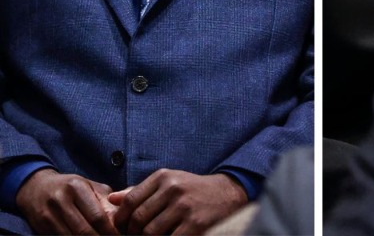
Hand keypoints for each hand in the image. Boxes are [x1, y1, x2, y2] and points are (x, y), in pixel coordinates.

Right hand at [16, 168, 119, 234]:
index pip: (97, 216)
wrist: (36, 187)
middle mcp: (61, 201)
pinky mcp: (41, 227)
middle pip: (84, 231)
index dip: (109, 231)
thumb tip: (121, 218)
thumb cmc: (70, 187)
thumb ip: (106, 200)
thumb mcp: (89, 186)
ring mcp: (48, 215)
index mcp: (77, 188)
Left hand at [109, 169, 246, 234]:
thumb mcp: (169, 183)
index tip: (121, 229)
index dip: (120, 219)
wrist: (228, 193)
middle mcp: (173, 188)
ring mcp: (185, 207)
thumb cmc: (192, 190)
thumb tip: (111, 199)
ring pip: (150, 232)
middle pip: (138, 219)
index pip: (130, 200)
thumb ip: (140, 191)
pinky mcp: (195, 224)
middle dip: (132, 234)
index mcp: (164, 177)